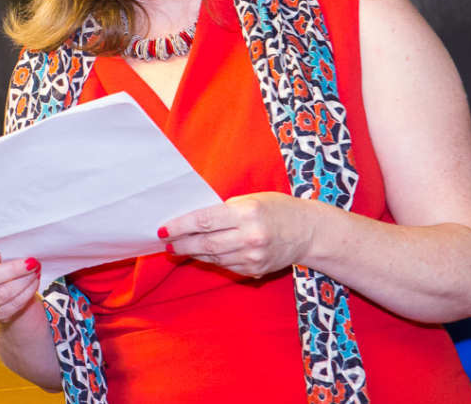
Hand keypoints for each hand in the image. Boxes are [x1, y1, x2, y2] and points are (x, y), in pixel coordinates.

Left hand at [159, 192, 313, 278]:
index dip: (181, 226)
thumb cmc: (276, 208)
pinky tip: (200, 254)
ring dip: (192, 253)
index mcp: (247, 213)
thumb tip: (193, 222)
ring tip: (178, 248)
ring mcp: (253, 257)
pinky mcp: (255, 270)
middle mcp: (250, 236)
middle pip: (206, 243)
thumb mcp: (251, 199)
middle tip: (165, 242)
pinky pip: (225, 266)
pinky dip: (210, 260)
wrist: (308, 231)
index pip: (205, 221)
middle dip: (181, 243)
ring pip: (213, 257)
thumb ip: (224, 210)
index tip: (163, 228)